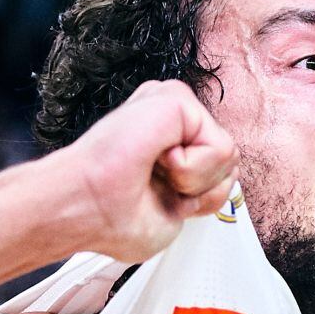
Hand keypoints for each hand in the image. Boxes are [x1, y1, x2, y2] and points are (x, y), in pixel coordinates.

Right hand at [46, 80, 238, 261]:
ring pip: (228, 154)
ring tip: (154, 174)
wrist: (83, 209)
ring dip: (193, 181)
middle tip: (156, 186)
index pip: (221, 168)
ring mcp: (172, 104)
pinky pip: (220, 147)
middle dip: (203, 188)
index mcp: (169, 141)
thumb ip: (204, 193)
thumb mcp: (173, 214)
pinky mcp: (175, 98)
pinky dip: (191, 169)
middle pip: (231, 161)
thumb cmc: (109, 215)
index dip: (201, 197)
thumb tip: (225, 180)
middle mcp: (171, 118)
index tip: (159, 199)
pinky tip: (156, 161)